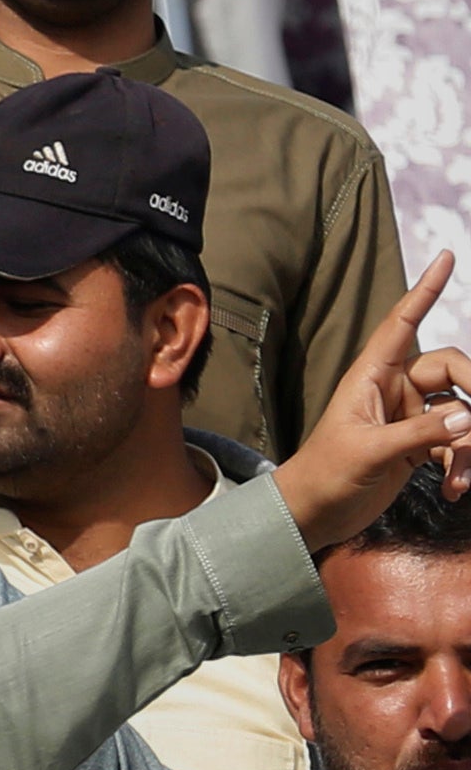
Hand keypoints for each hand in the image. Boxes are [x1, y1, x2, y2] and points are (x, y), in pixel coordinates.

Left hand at [274, 253, 470, 549]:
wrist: (315, 513)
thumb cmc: (325, 474)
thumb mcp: (369, 451)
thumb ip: (419, 434)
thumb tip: (469, 417)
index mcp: (372, 375)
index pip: (402, 323)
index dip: (424, 290)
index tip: (447, 257)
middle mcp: (395, 389)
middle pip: (453, 369)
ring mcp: (410, 415)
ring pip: (463, 411)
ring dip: (469, 446)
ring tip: (462, 479)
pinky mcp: (420, 443)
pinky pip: (459, 441)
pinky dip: (465, 464)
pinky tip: (456, 490)